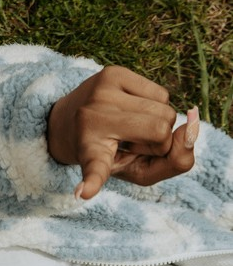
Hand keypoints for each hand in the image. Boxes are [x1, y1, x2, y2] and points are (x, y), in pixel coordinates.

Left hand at [46, 65, 196, 199]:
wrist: (75, 120)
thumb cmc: (112, 152)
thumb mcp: (140, 170)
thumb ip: (175, 161)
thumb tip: (190, 126)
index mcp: (90, 152)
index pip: (95, 168)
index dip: (93, 181)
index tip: (84, 193)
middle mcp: (91, 118)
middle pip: (163, 129)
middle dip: (158, 140)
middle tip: (130, 141)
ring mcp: (100, 91)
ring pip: (166, 109)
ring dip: (157, 121)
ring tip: (128, 126)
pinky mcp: (112, 72)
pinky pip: (162, 93)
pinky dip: (155, 104)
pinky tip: (131, 109)